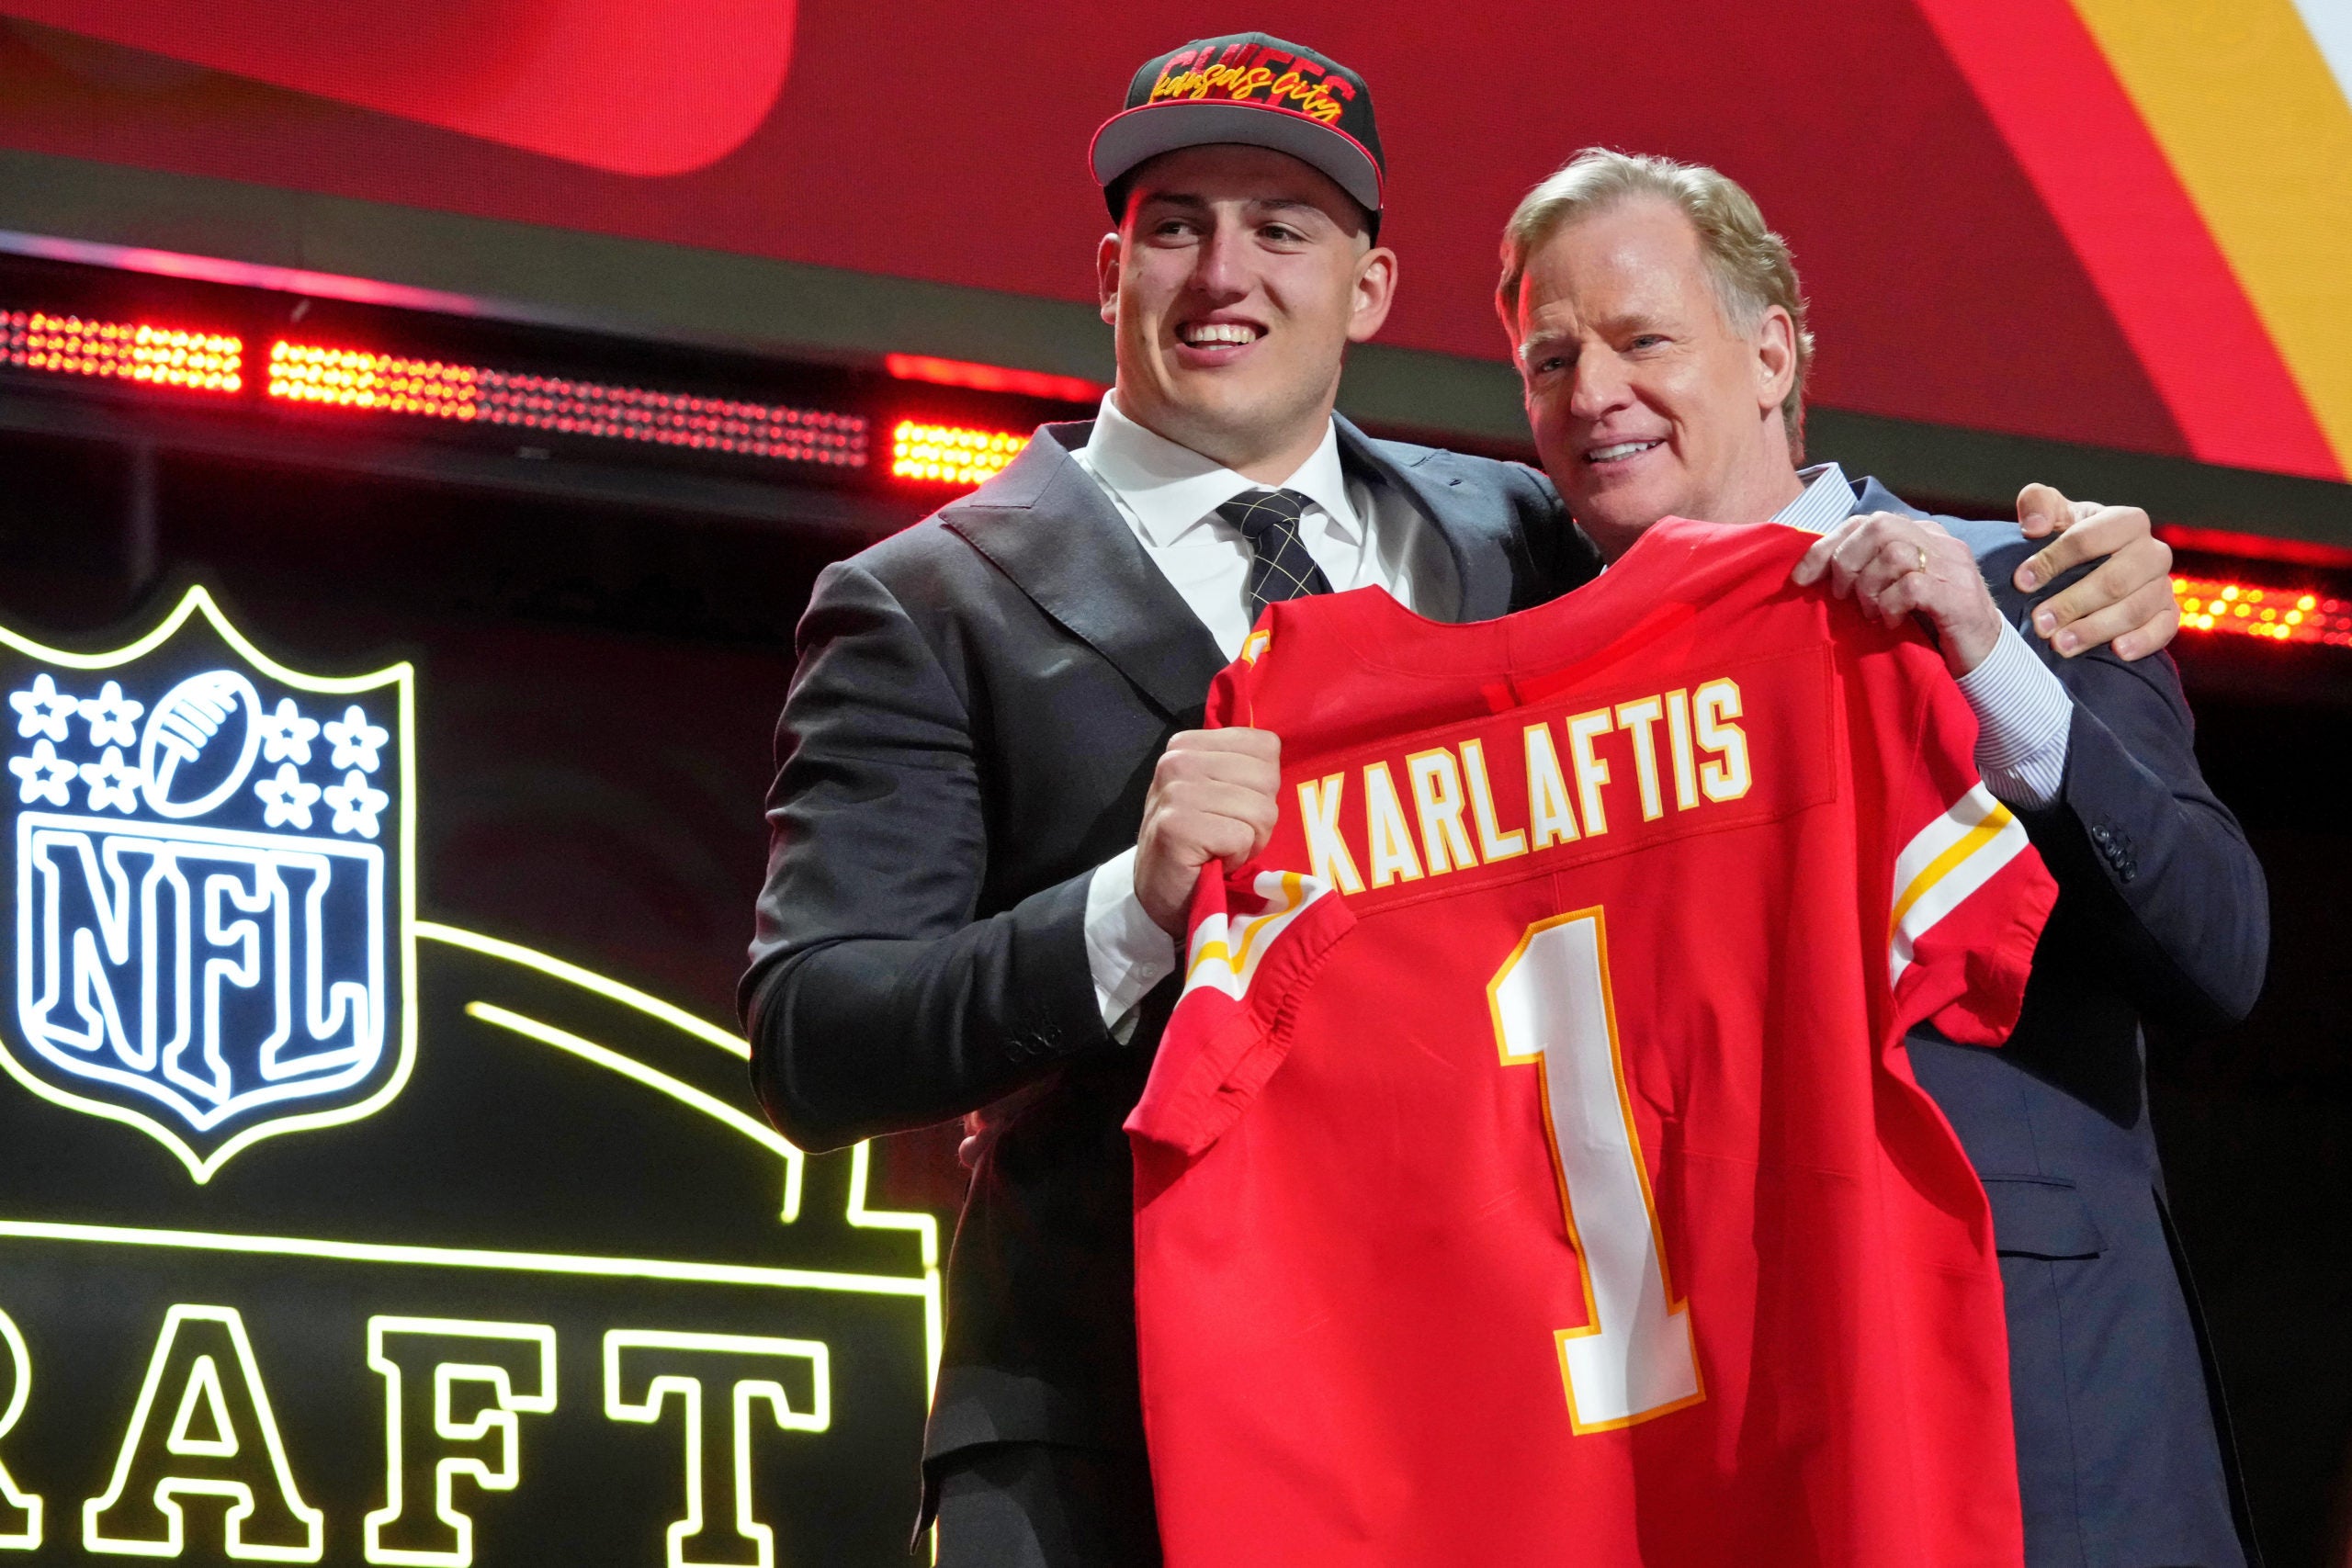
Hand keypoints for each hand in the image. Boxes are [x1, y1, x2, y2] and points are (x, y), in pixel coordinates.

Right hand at [1135, 727, 1281, 936]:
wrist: (1158, 894)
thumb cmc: (1196, 844)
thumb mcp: (1215, 791)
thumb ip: (1242, 768)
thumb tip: (1277, 757)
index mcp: (1188, 745)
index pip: (1265, 746)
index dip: (1262, 786)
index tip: (1233, 809)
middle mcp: (1178, 761)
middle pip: (1267, 778)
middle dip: (1260, 816)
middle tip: (1229, 834)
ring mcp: (1176, 793)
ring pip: (1260, 810)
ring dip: (1250, 840)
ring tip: (1221, 848)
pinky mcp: (1179, 827)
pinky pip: (1243, 837)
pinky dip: (1236, 857)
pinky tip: (1213, 861)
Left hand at [1792, 512, 2004, 676]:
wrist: (1983, 658)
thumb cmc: (1931, 627)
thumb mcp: (1894, 593)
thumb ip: (1868, 573)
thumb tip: (1816, 572)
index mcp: (1921, 536)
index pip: (1867, 522)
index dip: (1827, 546)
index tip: (1801, 578)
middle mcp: (1940, 543)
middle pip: (1880, 527)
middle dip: (1847, 562)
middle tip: (1842, 597)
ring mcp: (1953, 567)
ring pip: (1895, 554)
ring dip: (1869, 588)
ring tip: (1870, 614)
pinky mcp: (1959, 596)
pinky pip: (1912, 586)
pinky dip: (1890, 605)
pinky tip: (1890, 623)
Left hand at [2013, 484, 2177, 659]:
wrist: (2095, 565)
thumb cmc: (2069, 537)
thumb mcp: (2052, 514)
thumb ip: (2038, 504)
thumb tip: (2035, 526)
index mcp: (2126, 521)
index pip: (2088, 539)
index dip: (2052, 561)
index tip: (2021, 583)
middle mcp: (2152, 551)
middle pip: (2114, 580)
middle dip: (2074, 604)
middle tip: (2041, 624)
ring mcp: (2163, 583)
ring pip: (2136, 608)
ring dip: (2096, 629)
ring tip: (2060, 645)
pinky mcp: (2168, 613)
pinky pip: (2164, 629)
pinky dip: (2142, 641)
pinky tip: (2116, 651)